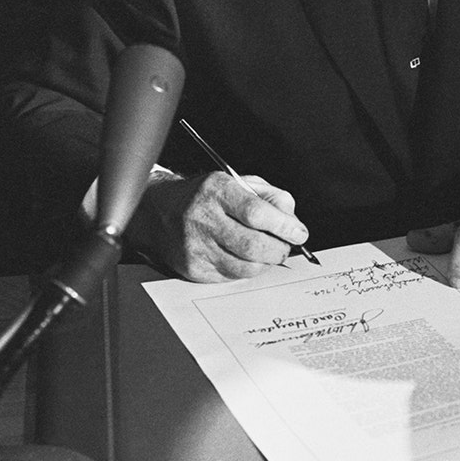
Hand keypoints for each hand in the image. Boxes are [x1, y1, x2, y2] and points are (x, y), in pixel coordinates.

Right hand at [127, 171, 309, 281]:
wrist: (160, 213)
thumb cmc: (205, 197)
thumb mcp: (238, 183)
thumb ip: (271, 197)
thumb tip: (292, 221)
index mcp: (217, 191)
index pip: (256, 213)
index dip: (284, 226)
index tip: (299, 233)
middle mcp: (203, 218)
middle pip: (253, 245)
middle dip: (279, 250)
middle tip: (286, 247)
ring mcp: (196, 247)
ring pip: (246, 267)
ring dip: (265, 263)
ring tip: (266, 252)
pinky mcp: (193, 269)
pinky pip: (232, 277)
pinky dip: (246, 270)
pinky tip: (243, 257)